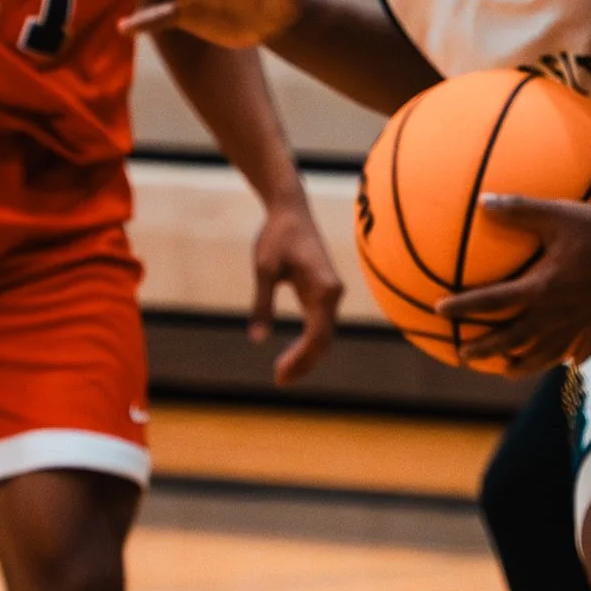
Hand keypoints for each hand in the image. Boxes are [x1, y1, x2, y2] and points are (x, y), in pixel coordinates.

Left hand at [251, 197, 343, 386]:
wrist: (290, 209)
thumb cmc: (276, 235)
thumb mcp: (264, 269)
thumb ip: (262, 304)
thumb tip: (257, 339)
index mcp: (324, 288)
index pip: (317, 336)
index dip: (300, 359)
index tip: (278, 373)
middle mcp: (333, 293)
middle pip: (325, 341)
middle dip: (304, 364)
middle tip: (278, 381)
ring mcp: (331, 293)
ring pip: (325, 335)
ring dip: (307, 357)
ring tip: (283, 374)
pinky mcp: (324, 292)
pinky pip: (321, 325)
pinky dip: (308, 343)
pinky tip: (292, 355)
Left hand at [445, 192, 590, 375]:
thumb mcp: (557, 213)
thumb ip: (518, 209)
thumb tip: (481, 201)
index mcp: (543, 287)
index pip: (495, 302)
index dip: (464, 307)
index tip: (439, 311)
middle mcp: (559, 312)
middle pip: (515, 339)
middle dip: (486, 349)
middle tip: (462, 354)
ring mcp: (582, 321)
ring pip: (547, 352)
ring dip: (523, 363)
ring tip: (506, 369)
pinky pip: (584, 347)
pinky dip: (571, 355)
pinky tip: (565, 361)